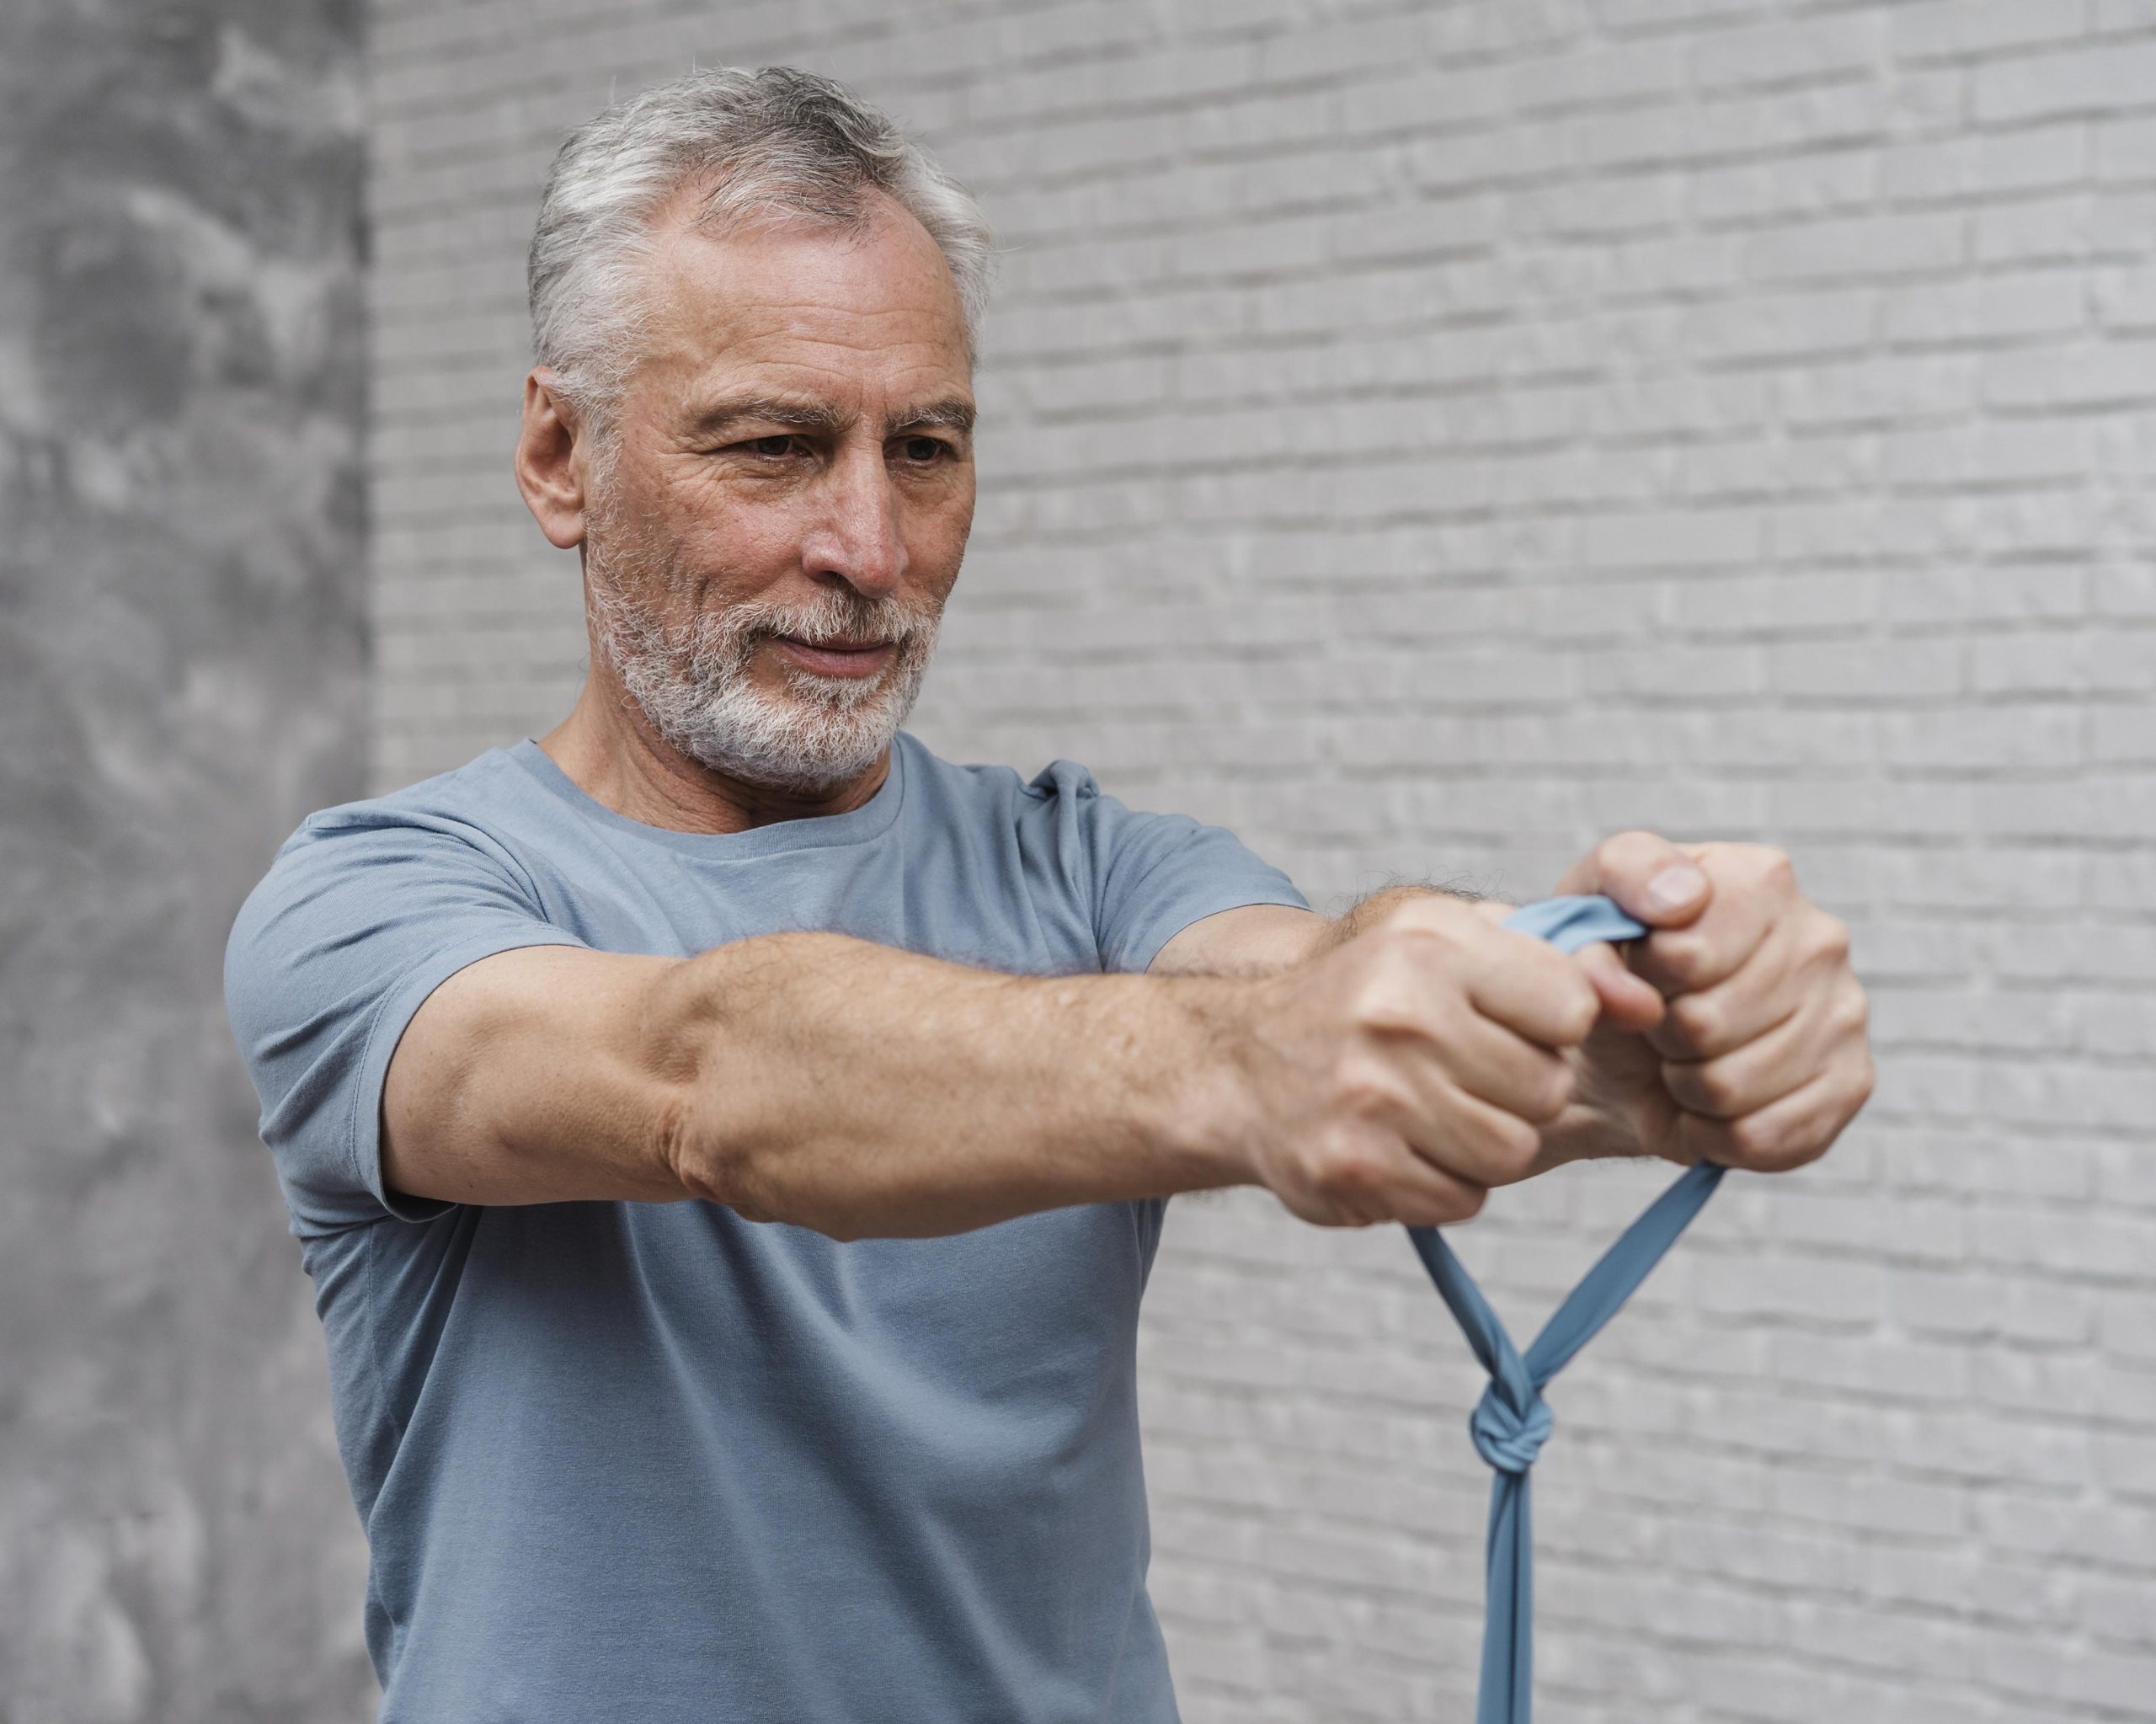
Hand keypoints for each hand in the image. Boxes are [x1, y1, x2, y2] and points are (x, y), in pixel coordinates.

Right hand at [1226, 893, 1601, 1226]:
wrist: (1238, 1065)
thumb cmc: (1362, 995)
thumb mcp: (1437, 937)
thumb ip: (1547, 956)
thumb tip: (1646, 1003)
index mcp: (1427, 946)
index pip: (1571, 1009)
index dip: (1550, 1025)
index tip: (1506, 1022)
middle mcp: (1399, 1016)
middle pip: (1547, 1088)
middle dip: (1518, 1087)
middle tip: (1461, 1071)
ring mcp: (1374, 1098)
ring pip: (1512, 1151)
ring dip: (1484, 1140)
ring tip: (1430, 1109)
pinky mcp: (1356, 1170)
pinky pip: (1463, 1199)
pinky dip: (1442, 1181)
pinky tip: (1399, 1145)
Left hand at [1549, 832, 1874, 1172]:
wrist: (1628, 1047)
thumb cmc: (1617, 965)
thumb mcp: (1587, 910)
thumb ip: (1608, 902)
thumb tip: (1657, 944)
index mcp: (1759, 878)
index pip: (1688, 955)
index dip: (1642, 978)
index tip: (1639, 969)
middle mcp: (1819, 938)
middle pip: (1707, 1025)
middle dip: (1660, 1035)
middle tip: (1658, 1023)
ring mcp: (1845, 1012)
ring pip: (1732, 1087)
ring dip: (1683, 1086)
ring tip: (1682, 1058)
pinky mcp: (1851, 1084)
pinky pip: (1762, 1137)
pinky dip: (1714, 1134)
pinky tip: (1708, 1104)